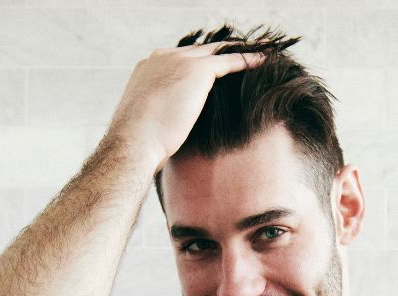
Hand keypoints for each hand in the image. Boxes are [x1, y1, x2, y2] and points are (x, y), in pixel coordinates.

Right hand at [106, 41, 265, 170]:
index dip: (196, 65)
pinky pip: (229, 60)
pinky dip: (246, 59)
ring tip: (256, 53)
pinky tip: (262, 61)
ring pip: (216, 50)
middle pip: (198, 50)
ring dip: (237, 51)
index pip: (178, 59)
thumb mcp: (146, 123)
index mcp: (147, 69)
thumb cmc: (138, 143)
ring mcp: (179, 61)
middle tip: (238, 54)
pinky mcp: (197, 70)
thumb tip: (169, 132)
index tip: (211, 71)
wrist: (135, 141)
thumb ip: (159, 114)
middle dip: (218, 53)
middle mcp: (162, 58)